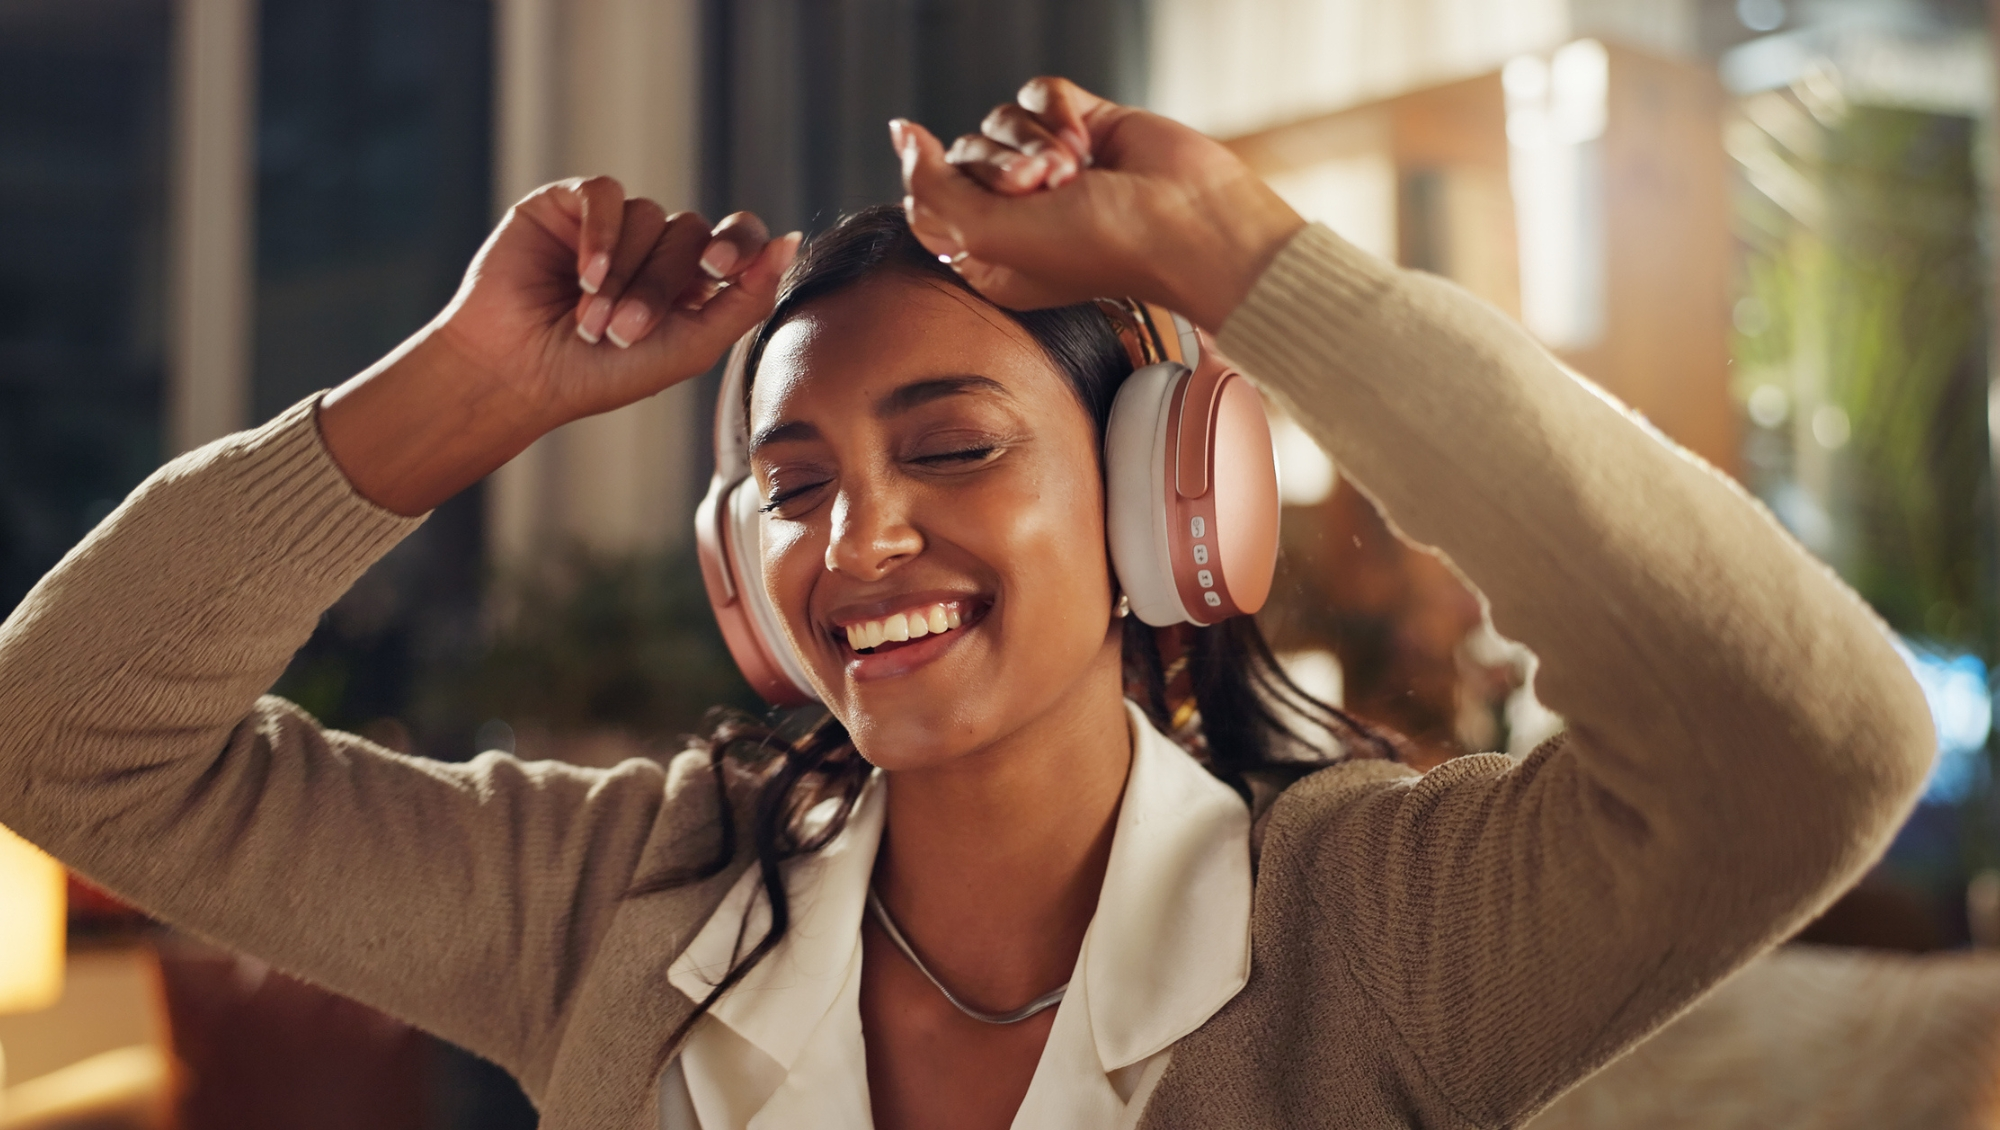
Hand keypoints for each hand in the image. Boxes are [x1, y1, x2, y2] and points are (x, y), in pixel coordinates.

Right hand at [321, 178, 799, 515]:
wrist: (518, 375)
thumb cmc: (600, 375)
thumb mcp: (689, 347)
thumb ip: (745, 299)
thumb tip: (793, 241)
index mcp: (691, 282)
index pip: (737, 237)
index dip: (739, 242)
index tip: (721, 267)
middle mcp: (654, 248)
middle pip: (691, 233)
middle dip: (659, 287)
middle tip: (622, 333)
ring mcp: (610, 224)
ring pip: (648, 215)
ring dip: (622, 275)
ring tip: (588, 321)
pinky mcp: (566, 205)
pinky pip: (604, 194)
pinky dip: (599, 236)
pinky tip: (581, 276)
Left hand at [893, 77, 1303, 328]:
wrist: (1189, 224)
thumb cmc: (1099, 249)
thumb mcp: (992, 238)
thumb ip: (931, 189)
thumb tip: (899, 131)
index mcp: (989, 255)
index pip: (929, 202)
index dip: (949, 191)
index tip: (994, 203)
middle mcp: (1017, 212)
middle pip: (961, 156)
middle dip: (999, 167)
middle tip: (1043, 190)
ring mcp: (1051, 167)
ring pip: (998, 120)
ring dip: (1034, 142)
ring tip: (1073, 172)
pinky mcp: (1083, 126)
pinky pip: (1038, 93)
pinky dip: (1059, 111)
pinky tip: (1088, 142)